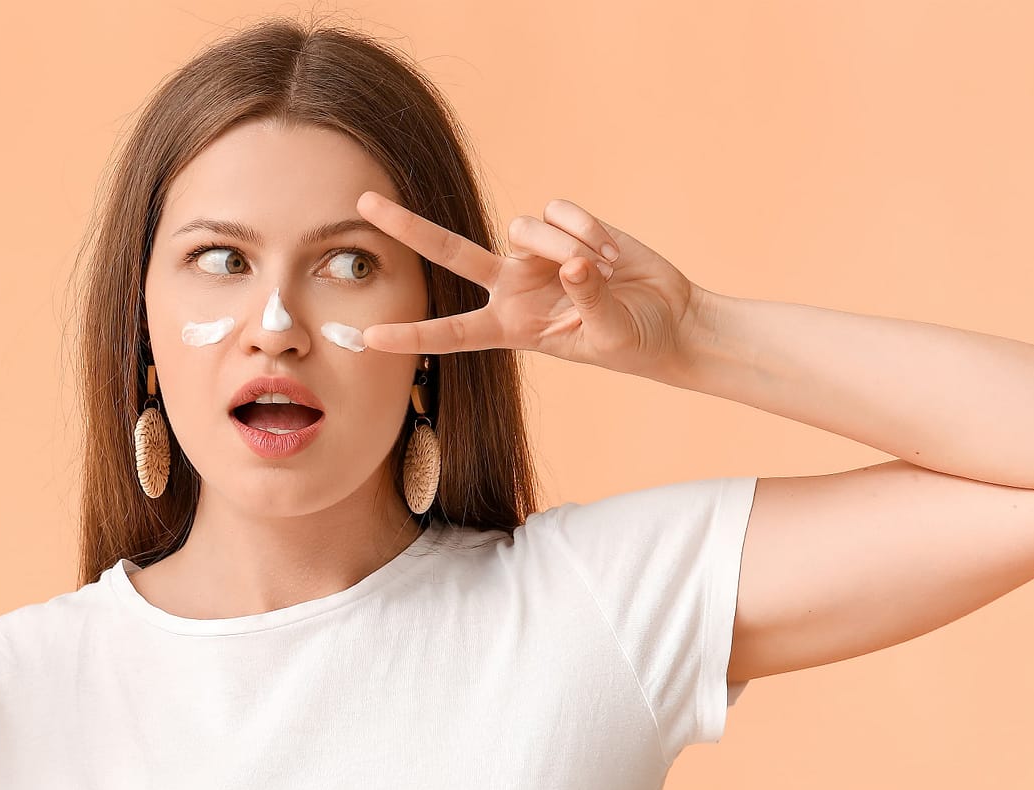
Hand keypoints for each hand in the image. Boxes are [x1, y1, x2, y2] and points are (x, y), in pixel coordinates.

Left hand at [355, 190, 710, 377]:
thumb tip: (574, 264)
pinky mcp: (563, 227)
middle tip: (363, 203)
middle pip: (449, 252)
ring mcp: (534, 255)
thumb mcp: (608, 334)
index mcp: (511, 327)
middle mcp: (512, 288)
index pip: (452, 333)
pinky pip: (558, 212)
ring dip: (565, 244)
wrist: (669, 320)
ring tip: (607, 271)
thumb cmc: (634, 341)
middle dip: (407, 228)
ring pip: (524, 228)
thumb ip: (588, 300)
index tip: (369, 337)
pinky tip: (613, 253)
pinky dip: (587, 228)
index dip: (411, 335)